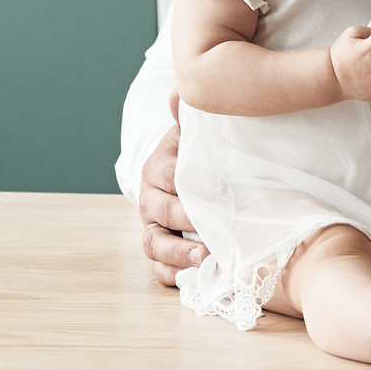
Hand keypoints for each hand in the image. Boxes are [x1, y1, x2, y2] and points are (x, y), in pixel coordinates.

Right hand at [138, 92, 203, 285]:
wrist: (191, 178)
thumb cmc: (199, 155)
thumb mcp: (196, 134)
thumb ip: (189, 116)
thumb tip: (180, 92)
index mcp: (157, 168)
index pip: (167, 175)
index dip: (188, 183)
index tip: (220, 189)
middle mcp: (150, 200)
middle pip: (160, 212)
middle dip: (186, 219)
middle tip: (216, 226)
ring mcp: (154, 227)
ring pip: (155, 245)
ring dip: (178, 254)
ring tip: (206, 258)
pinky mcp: (163, 252)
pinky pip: (160, 270)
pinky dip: (176, 276)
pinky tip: (199, 278)